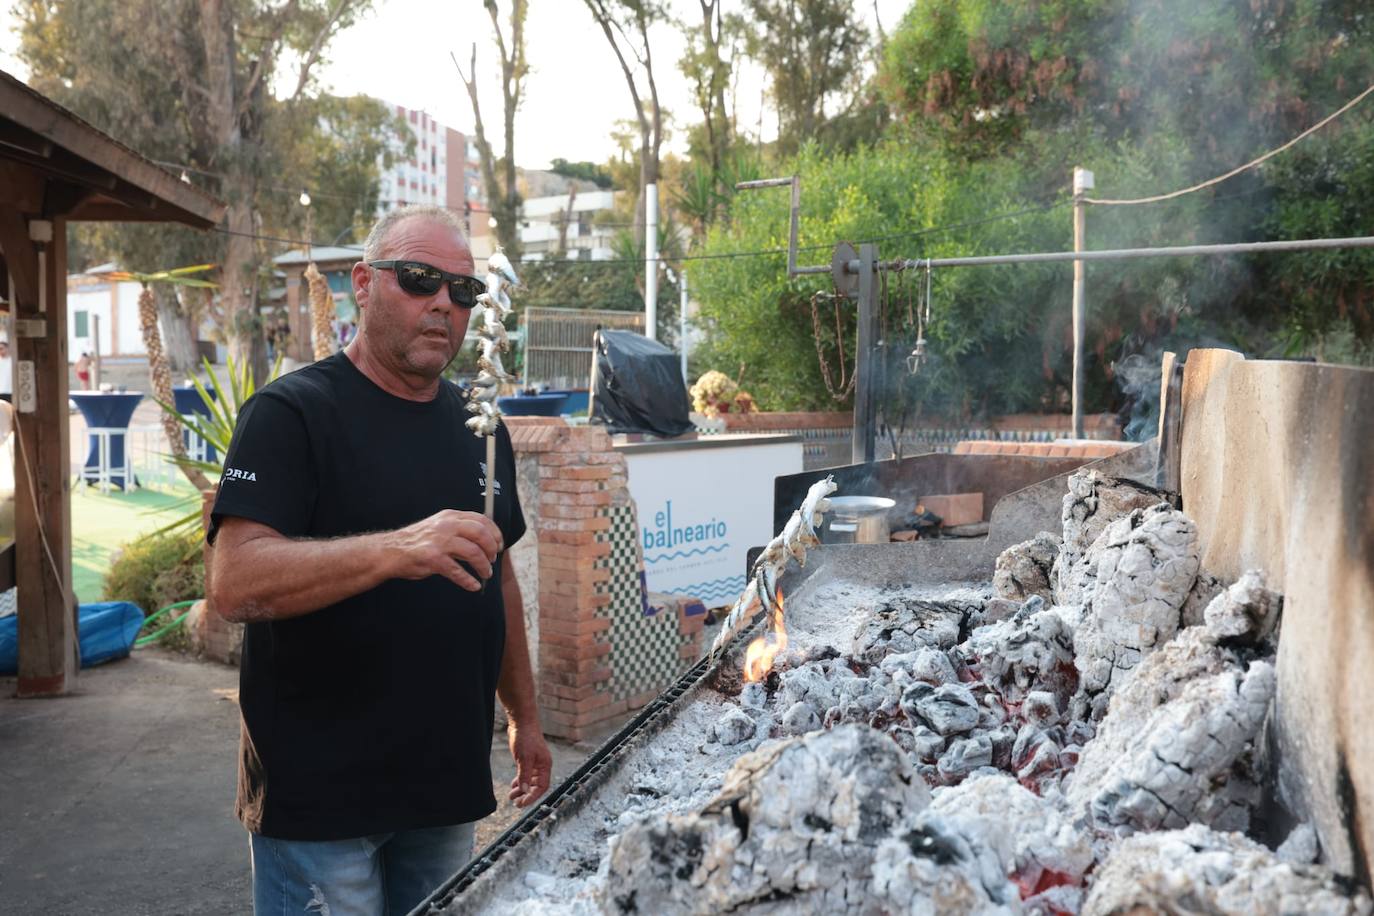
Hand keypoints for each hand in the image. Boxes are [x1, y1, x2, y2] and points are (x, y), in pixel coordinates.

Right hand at [386, 510, 503, 591]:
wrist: (390, 551)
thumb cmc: (417, 542)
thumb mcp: (439, 527)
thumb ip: (459, 530)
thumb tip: (485, 541)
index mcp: (450, 516)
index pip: (481, 520)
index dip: (495, 533)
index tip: (500, 544)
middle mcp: (446, 526)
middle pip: (481, 534)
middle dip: (492, 549)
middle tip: (493, 560)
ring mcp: (440, 542)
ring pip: (473, 553)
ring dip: (483, 566)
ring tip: (485, 574)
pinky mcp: (433, 559)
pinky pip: (458, 572)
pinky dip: (468, 581)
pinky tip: (473, 585)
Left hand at [507, 718, 551, 807]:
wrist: (521, 722)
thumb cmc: (526, 738)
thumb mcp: (524, 758)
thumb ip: (525, 775)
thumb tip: (525, 791)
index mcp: (545, 765)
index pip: (542, 786)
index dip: (533, 796)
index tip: (522, 803)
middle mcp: (542, 765)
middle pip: (536, 786)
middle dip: (526, 795)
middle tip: (516, 803)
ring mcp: (534, 762)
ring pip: (530, 781)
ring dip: (522, 789)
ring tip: (511, 796)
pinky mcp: (527, 759)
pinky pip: (525, 774)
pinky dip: (520, 781)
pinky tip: (513, 785)